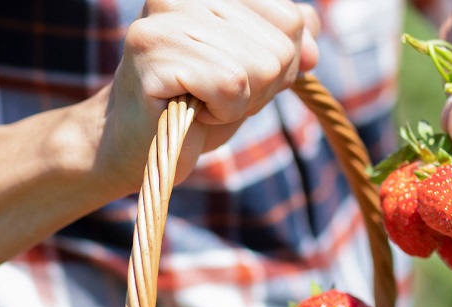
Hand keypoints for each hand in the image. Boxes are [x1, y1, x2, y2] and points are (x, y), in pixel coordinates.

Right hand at [93, 0, 320, 190]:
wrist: (139, 144)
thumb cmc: (198, 103)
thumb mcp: (255, 68)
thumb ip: (289, 44)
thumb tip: (313, 49)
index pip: (293, 18)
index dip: (277, 63)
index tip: (235, 75)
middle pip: (281, 46)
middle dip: (259, 87)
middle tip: (214, 94)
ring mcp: (166, 16)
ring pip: (261, 67)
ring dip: (239, 102)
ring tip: (200, 100)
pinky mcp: (155, 52)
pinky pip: (233, 84)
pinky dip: (222, 111)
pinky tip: (190, 108)